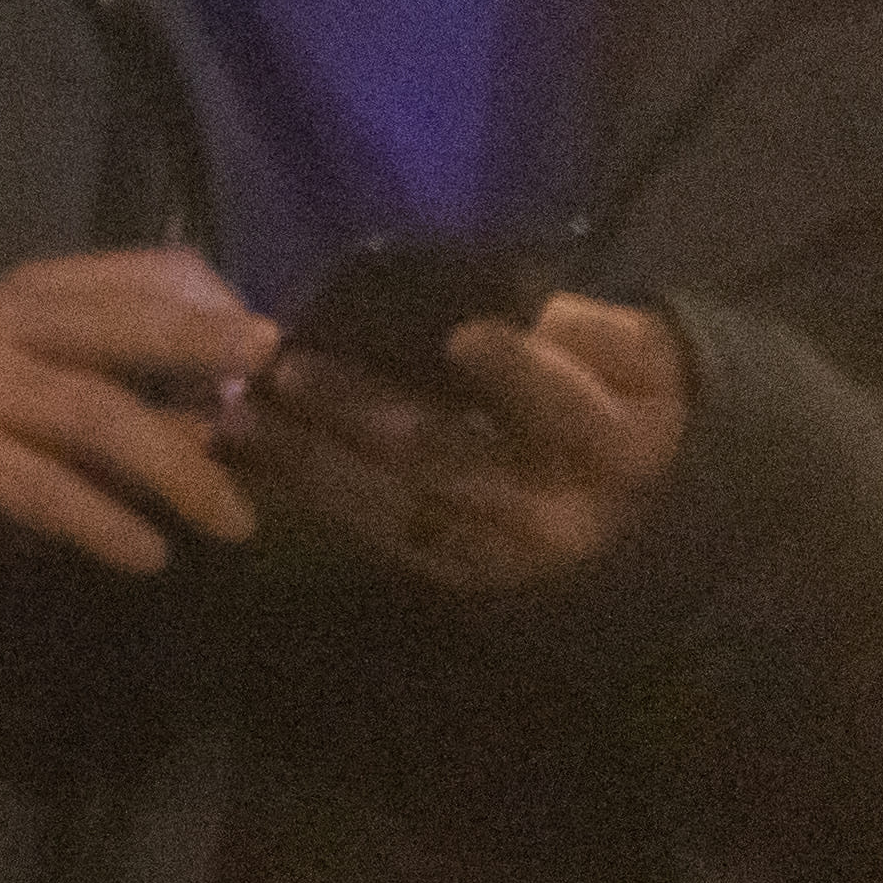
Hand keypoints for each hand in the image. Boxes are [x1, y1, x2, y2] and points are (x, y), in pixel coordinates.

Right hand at [0, 250, 276, 576]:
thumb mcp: (60, 383)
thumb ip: (136, 389)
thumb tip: (229, 419)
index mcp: (40, 291)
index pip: (144, 271)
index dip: (213, 305)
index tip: (266, 354)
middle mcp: (4, 322)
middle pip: (122, 326)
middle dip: (201, 344)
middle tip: (272, 373)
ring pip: (95, 414)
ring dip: (174, 468)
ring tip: (233, 520)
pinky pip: (43, 488)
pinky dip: (102, 522)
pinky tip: (149, 555)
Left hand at [231, 294, 687, 590]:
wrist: (643, 519)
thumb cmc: (631, 405)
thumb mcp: (645, 361)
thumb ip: (594, 335)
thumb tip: (535, 311)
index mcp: (615, 450)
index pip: (567, 412)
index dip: (520, 375)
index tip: (465, 336)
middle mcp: (551, 512)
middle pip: (452, 459)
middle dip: (364, 414)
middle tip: (290, 368)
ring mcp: (493, 550)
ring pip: (394, 505)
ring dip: (307, 458)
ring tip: (237, 413)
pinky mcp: (450, 572)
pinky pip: (370, 533)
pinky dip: (304, 494)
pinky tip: (246, 456)